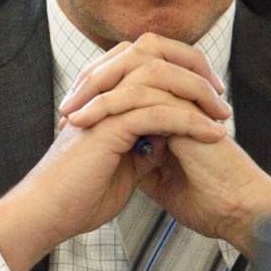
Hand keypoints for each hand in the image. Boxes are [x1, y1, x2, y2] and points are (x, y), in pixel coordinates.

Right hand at [0, 36, 230, 270]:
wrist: (47, 216)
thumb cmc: (79, 196)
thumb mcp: (124, 165)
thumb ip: (144, 145)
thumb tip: (169, 136)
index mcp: (103, 96)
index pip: (147, 61)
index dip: (181, 68)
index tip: (210, 94)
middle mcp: (102, 92)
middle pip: (154, 54)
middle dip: (194, 69)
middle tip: (221, 96)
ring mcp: (103, 105)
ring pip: (159, 79)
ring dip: (197, 94)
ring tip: (223, 115)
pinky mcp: (107, 126)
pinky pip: (157, 113)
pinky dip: (190, 122)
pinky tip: (213, 134)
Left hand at [60, 35, 270, 253]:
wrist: (234, 213)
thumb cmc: (205, 201)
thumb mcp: (158, 178)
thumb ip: (140, 158)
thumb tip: (115, 153)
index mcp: (176, 108)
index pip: (132, 80)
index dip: (100, 91)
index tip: (71, 116)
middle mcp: (181, 97)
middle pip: (133, 62)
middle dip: (94, 80)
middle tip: (67, 106)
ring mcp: (185, 100)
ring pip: (136, 70)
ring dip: (96, 89)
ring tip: (70, 113)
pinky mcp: (187, 111)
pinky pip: (143, 93)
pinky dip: (109, 104)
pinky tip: (86, 119)